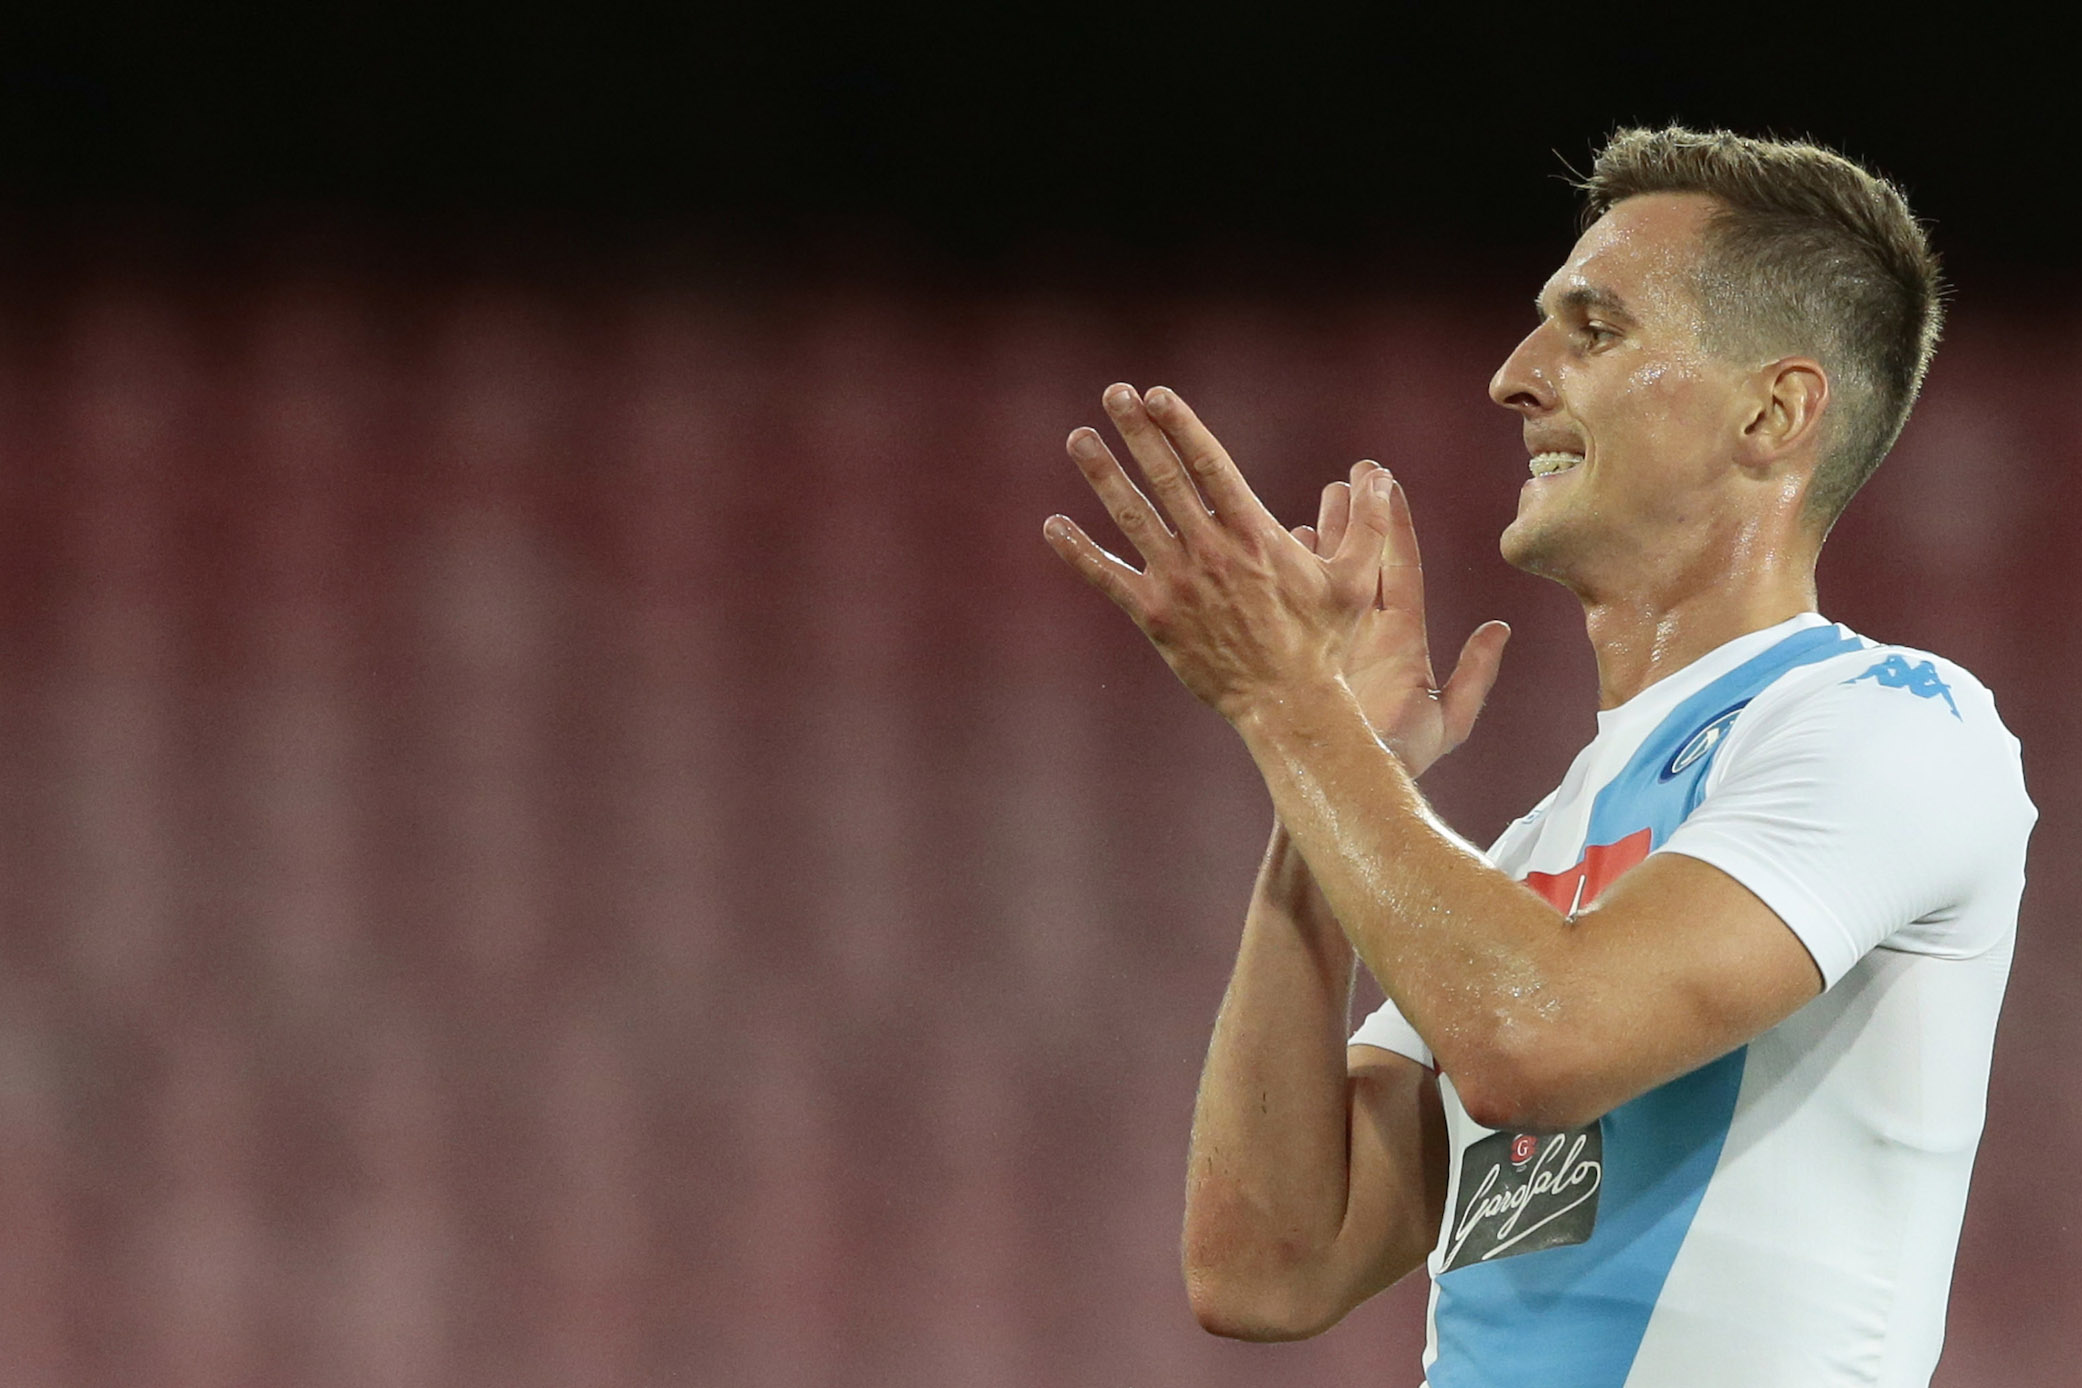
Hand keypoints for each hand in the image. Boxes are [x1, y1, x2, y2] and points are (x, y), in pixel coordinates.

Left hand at [1043, 385, 1383, 723]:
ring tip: (1078, 439)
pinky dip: (1078, 552)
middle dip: (1137, 432)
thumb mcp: (1357, 580)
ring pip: (1132, 518)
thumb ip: (1369, 523)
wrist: (1287, 703)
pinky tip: (1052, 525)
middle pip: (1165, 478)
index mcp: (1253, 534)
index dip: (1181, 426)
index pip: (1209, 465)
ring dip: (1102, 475)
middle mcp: (1210, 551)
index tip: (1156, 395)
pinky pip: (1108, 579)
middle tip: (1113, 395)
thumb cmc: (1323, 642)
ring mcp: (1178, 583)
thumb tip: (1378, 475)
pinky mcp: (1155, 618)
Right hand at [1292, 462, 1508, 776]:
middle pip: (1359, 559)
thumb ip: (1475, 676)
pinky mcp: (1299, 651)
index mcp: (1401, 637)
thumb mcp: (1448, 721)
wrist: (1343, 789)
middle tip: (1349, 474)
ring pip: (1323, 574)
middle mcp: (1364, 631)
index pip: (1398, 567)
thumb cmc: (1396, 762)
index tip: (1387, 482)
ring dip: (1319, 534)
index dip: (1394, 524)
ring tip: (1317, 500)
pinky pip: (1292, 602)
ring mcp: (1329, 639)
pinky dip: (1286, 572)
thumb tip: (1497, 629)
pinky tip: (1279, 543)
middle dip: (1354, 515)